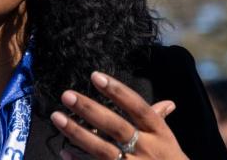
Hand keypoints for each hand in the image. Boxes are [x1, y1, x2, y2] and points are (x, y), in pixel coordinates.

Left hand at [50, 71, 188, 159]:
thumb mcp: (169, 144)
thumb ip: (160, 122)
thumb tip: (168, 103)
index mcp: (160, 134)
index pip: (138, 107)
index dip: (117, 91)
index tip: (95, 76)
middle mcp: (147, 149)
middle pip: (116, 126)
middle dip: (90, 110)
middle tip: (66, 95)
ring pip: (102, 150)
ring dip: (78, 133)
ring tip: (57, 117)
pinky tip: (63, 151)